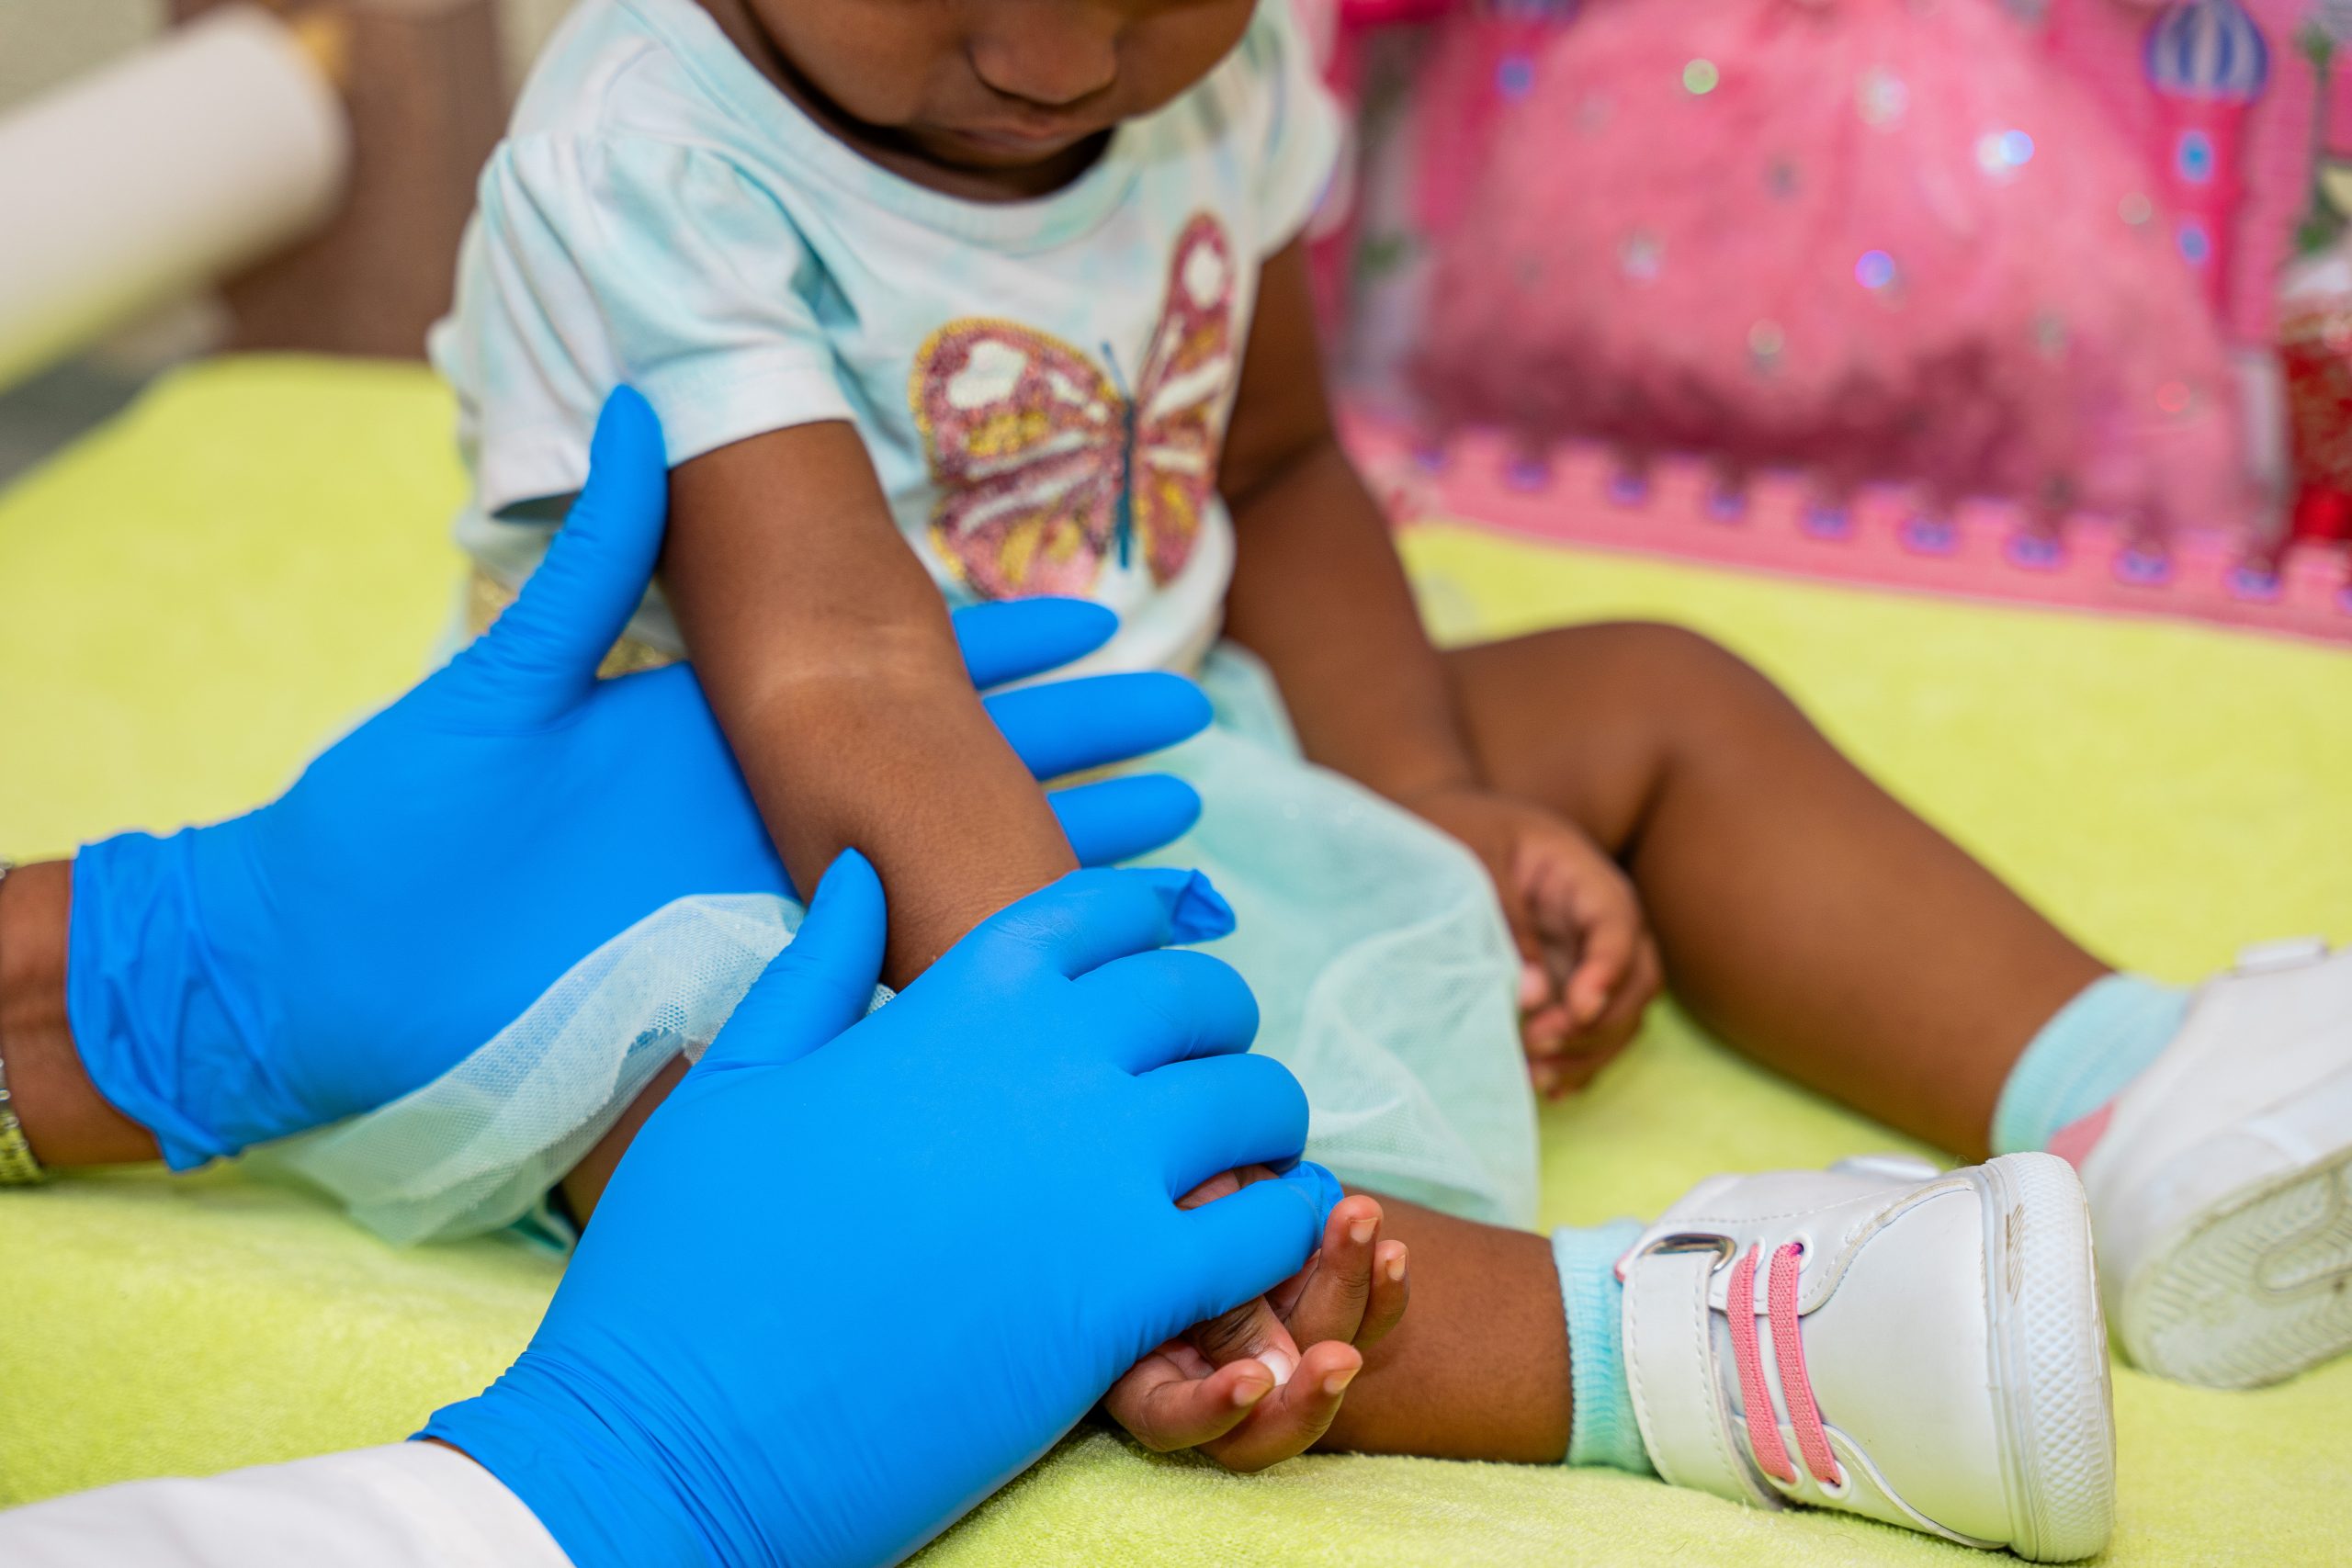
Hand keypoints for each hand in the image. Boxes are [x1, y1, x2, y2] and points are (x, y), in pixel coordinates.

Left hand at [63, 389, 1216, 1167]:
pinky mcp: (742, 982)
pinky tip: (1055, 963)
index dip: (1004, 651)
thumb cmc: (397, 823)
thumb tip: (652, 413)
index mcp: (725, 727)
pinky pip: (884, 968)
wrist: (322, 966)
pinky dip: (975, 962)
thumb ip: (598, 565)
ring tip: (1171, 855)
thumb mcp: (502, 688)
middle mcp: (768, 811)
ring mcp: (765, 901)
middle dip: (1079, 760)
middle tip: (1189, 743)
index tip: (1100, 621)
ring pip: (948, 874)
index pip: (899, 676)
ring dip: (1059, 860)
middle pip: (958, 776)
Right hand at [425, 857, 1335, 1567]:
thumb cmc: (688, 1256)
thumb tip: (859, 873)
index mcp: (959, 998)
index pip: (1100, 909)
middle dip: (1218, 1018)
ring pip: (1257, 1105)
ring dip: (1266, 1117)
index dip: (1148, 915)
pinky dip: (1287, 1224)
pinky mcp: (1128, 1294)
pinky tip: (1271, 1231)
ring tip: (1250, 1148)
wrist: (682, 1431)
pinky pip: (1266, 1232)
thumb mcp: (738, 1079)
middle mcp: (1049, 1062)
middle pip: (1200, 998)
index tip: (1169, 938)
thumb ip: (816, 968)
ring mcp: (1099, 1177)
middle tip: (1209, 1060)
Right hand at [1105, 1173, 1408, 1469]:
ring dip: (1351, 1300)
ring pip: (1321, 1361)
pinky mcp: (1313, 1306)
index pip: (1171, 1419)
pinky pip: (1359, 1319)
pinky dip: (1379, 1291)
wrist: (1178, 1139)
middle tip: (1341, 1361)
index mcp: (1142, 1363)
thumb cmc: (1141, 1184)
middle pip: (1264, 1418)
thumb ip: (1207, 1301)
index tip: (1253, 1378)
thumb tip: (1271, 1375)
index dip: (1211, 1409)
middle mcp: (1207, 1368)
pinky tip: (1390, 1251)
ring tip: (1362, 1228)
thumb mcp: (1163, 1228)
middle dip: (1310, 1395)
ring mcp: (1267, 1339)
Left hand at [1406, 785, 1661, 1095]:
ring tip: (1535, 1078)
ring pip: (1620, 1014)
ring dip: (1588, 1052)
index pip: (1618, 926)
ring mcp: (1588, 955)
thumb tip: (1533, 997)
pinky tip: (1547, 1088)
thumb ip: (1507, 920)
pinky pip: (1591, 1028)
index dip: (1607, 972)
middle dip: (1598, 1022)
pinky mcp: (1568, 983)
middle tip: (1538, 1043)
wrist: (1449, 822)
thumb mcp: (1475, 856)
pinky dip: (1577, 1061)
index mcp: (1584, 876)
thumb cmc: (1461, 828)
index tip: (1578, 1009)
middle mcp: (1600, 920)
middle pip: (1635, 979)